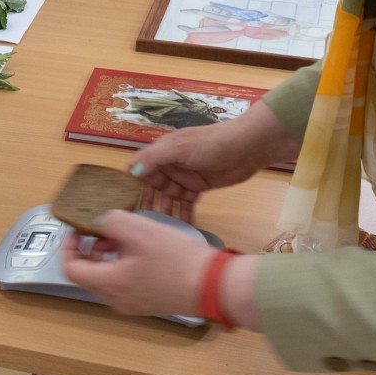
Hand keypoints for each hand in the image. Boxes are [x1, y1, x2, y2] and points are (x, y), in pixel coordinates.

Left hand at [60, 210, 218, 317]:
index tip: (79, 229)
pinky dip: (124, 265)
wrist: (213, 286)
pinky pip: (125, 283)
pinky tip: (144, 250)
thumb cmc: (177, 261)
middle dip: (91, 249)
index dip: (68, 247)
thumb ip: (111, 221)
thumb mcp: (140, 230)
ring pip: (107, 278)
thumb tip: (101, 221)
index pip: (70, 269)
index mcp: (108, 284)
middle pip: (88, 274)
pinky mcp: (148, 302)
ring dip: (109, 256)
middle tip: (107, 230)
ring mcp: (133, 304)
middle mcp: (116, 300)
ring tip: (128, 237)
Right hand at [130, 104, 298, 220]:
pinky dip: (183, 215)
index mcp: (161, 152)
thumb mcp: (179, 148)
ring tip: (162, 231)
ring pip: (169, 198)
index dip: (133, 188)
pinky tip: (182, 229)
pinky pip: (186, 204)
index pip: (140, 171)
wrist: (247, 147)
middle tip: (146, 225)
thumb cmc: (211, 143)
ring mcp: (184, 177)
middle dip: (149, 205)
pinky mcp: (198, 187)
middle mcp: (169, 165)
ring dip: (165, 212)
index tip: (128, 207)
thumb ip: (154, 158)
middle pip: (153, 188)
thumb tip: (130, 172)